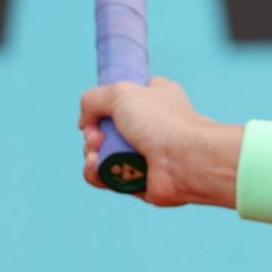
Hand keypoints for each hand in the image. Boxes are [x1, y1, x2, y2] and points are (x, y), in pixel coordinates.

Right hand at [78, 77, 229, 205]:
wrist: (186, 161)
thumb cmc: (161, 123)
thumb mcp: (121, 92)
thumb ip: (93, 99)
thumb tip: (85, 123)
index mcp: (155, 97)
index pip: (124, 96)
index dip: (104, 103)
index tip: (96, 110)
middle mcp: (151, 125)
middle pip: (106, 128)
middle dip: (92, 133)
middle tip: (96, 136)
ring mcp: (144, 154)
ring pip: (102, 153)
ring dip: (90, 153)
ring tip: (95, 153)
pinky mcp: (137, 179)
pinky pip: (105, 176)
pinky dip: (95, 173)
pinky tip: (94, 167)